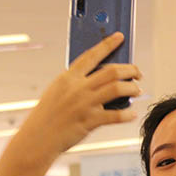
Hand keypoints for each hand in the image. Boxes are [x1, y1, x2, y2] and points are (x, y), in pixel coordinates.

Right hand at [17, 32, 141, 156]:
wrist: (37, 138)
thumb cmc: (48, 116)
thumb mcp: (57, 92)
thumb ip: (76, 83)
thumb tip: (103, 80)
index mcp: (67, 77)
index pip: (91, 55)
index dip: (107, 44)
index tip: (120, 37)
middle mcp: (77, 88)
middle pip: (111, 71)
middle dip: (130, 70)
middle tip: (138, 74)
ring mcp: (84, 104)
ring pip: (117, 89)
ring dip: (132, 88)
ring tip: (137, 90)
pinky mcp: (89, 121)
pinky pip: (116, 115)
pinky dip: (127, 114)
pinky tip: (132, 113)